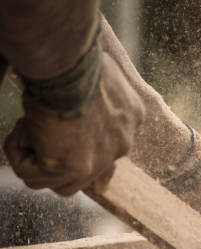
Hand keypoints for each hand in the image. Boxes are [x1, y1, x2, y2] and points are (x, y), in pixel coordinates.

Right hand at [3, 53, 143, 195]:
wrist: (67, 66)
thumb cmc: (77, 59)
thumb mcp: (101, 72)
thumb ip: (101, 91)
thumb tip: (85, 96)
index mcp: (130, 120)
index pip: (116, 153)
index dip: (95, 164)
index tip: (90, 175)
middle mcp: (121, 145)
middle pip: (86, 176)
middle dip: (59, 164)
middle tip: (39, 134)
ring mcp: (98, 160)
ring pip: (59, 184)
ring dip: (36, 160)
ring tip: (31, 127)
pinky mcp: (72, 168)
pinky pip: (31, 175)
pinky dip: (17, 152)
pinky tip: (23, 126)